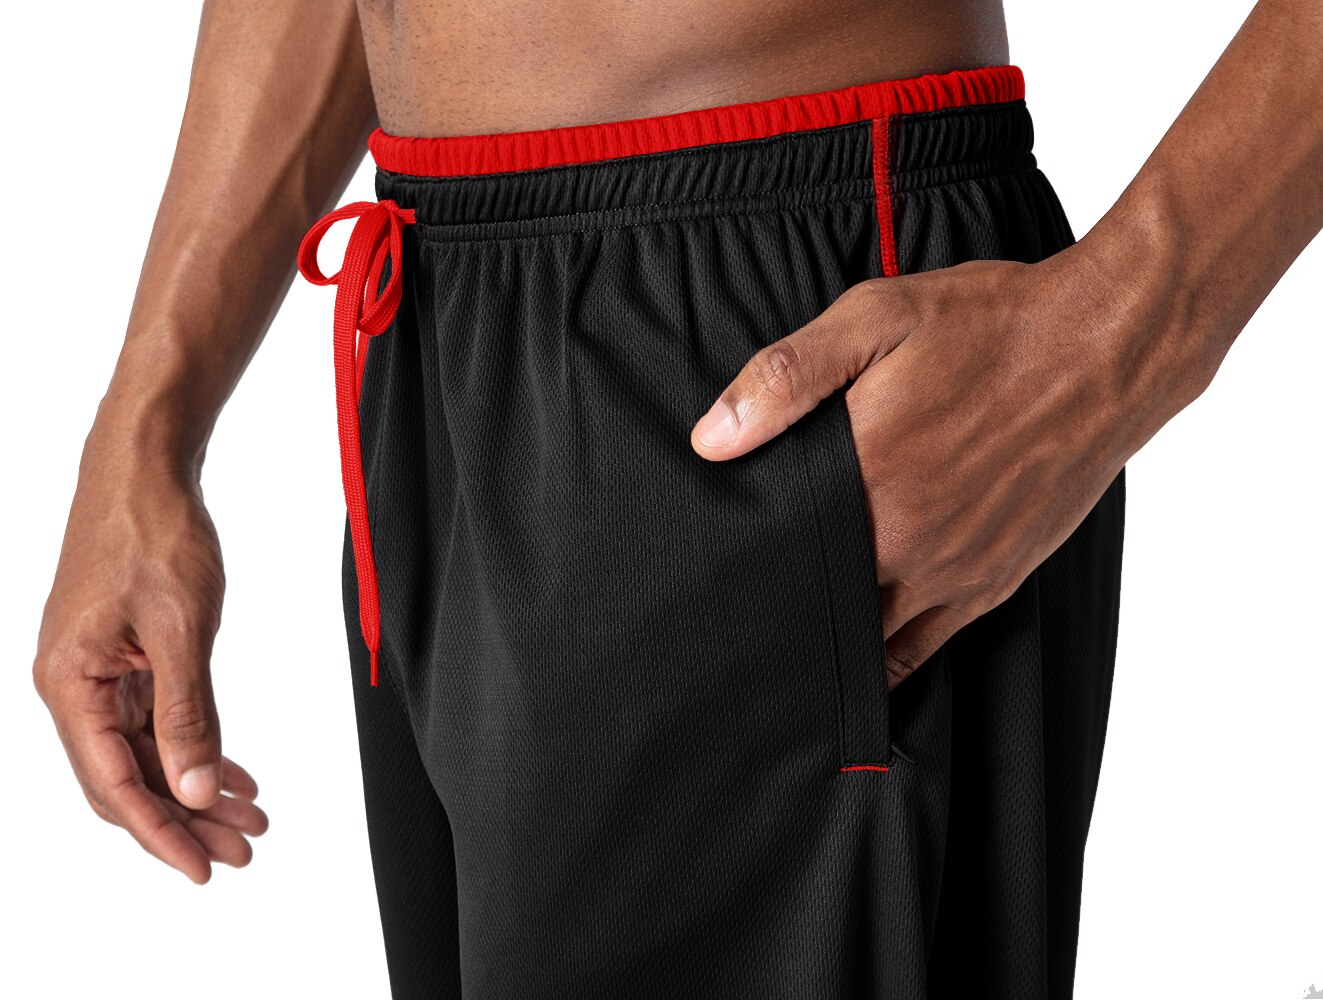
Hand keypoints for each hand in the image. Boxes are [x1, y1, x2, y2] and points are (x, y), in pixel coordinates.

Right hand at [32, 450, 267, 883]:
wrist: (144, 467)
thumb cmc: (155, 533)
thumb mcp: (181, 628)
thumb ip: (187, 712)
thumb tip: (191, 790)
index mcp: (70, 686)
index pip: (115, 786)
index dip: (161, 834)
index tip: (205, 870)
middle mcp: (74, 686)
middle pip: (129, 777)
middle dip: (186, 818)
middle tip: (245, 849)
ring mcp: (97, 670)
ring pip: (146, 751)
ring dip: (195, 785)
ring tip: (250, 817)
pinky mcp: (122, 654)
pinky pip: (155, 718)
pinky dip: (194, 744)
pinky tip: (232, 770)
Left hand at [690, 247, 1204, 688]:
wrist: (1106, 346)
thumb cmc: (991, 326)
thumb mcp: (876, 319)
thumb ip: (787, 379)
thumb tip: (712, 439)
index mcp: (868, 475)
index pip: (776, 548)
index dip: (741, 563)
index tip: (712, 571)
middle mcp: (907, 537)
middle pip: (815, 599)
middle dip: (777, 604)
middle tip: (738, 611)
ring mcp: (952, 569)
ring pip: (866, 638)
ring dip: (826, 640)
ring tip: (787, 643)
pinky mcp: (992, 581)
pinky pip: (923, 648)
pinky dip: (885, 663)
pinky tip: (857, 662)